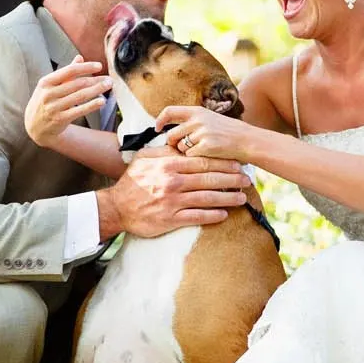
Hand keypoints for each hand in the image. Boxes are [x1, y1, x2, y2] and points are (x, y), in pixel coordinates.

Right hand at [24, 57, 111, 147]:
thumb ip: (66, 73)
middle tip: (109, 79)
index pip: (69, 71)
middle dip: (95, 80)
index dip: (86, 67)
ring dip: (97, 90)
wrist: (34, 126)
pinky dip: (92, 105)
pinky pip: (79, 110)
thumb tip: (80, 58)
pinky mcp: (60, 119)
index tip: (99, 66)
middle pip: (77, 84)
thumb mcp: (49, 86)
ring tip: (108, 86)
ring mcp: (54, 107)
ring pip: (80, 96)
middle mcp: (48, 94)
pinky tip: (102, 101)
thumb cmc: (44, 101)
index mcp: (46, 82)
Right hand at [104, 152, 251, 237]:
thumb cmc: (132, 182)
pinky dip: (213, 215)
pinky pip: (197, 216)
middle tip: (247, 180)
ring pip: (207, 198)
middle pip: (209, 179)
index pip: (202, 161)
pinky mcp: (170, 219)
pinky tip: (224, 214)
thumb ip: (164, 150)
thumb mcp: (144, 159)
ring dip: (228, 198)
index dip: (223, 162)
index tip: (237, 163)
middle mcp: (172, 182)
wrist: (116, 208)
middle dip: (232, 179)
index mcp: (168, 165)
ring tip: (242, 197)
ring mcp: (172, 201)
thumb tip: (182, 143)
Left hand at [155, 105, 254, 161]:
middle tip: (181, 149)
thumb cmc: (228, 133)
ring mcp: (202, 133)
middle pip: (171, 135)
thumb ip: (192, 122)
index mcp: (198, 111)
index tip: (157, 128)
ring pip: (180, 147)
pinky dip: (195, 159)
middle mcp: (198, 120)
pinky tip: (206, 156)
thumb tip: (169, 132)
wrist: (249, 141)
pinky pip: (189, 156)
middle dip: (173, 144)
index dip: (160, 120)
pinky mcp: (206, 146)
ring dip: (185, 152)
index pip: (170, 111)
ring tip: (201, 151)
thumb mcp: (210, 120)